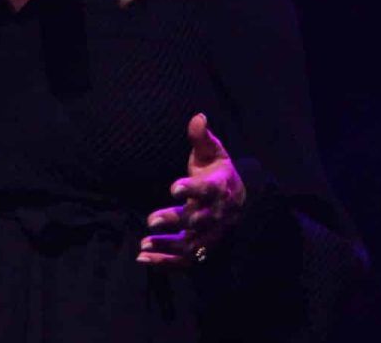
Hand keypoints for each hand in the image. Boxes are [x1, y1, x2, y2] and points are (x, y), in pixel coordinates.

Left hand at [139, 113, 245, 268]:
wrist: (238, 199)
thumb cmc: (217, 172)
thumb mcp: (213, 152)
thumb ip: (202, 138)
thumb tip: (198, 117)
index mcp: (219, 188)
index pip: (207, 190)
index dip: (192, 189)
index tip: (174, 187)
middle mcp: (216, 214)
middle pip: (198, 220)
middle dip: (175, 221)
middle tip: (151, 220)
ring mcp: (211, 234)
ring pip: (192, 246)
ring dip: (167, 246)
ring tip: (144, 245)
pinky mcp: (202, 248)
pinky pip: (185, 261)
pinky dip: (165, 263)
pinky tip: (142, 259)